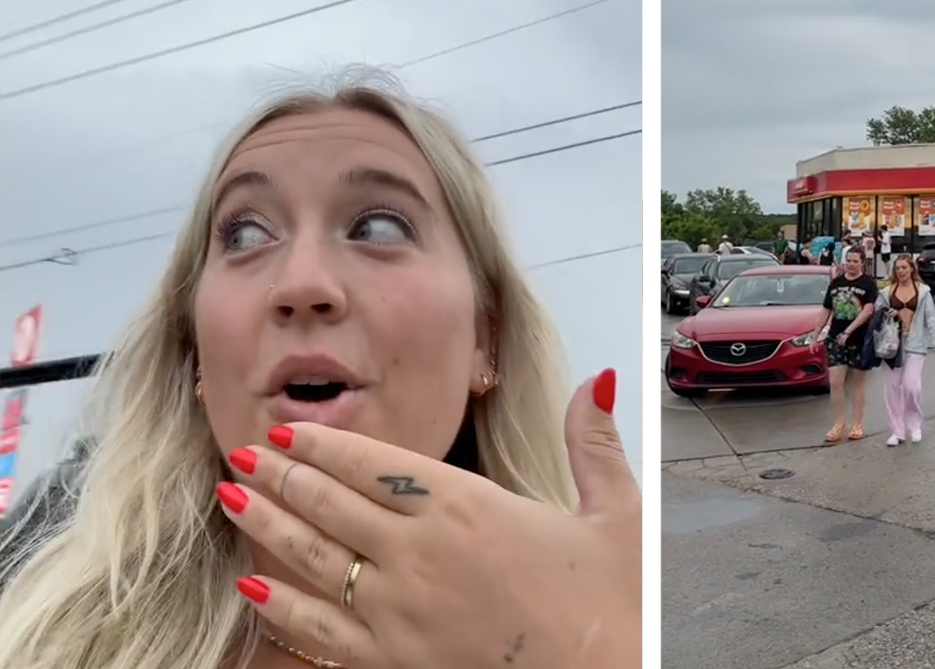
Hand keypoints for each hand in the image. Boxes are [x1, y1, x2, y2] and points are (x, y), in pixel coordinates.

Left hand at [218, 370, 640, 668]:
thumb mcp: (616, 514)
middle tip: (243, 454)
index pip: (374, 465)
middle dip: (281, 476)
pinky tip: (251, 588)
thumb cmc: (611, 608)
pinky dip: (279, 606)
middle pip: (329, 503)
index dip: (323, 445)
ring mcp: (399, 611)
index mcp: (470, 508)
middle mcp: (421, 554)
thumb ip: (594, 444)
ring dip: (266, 525)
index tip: (288, 430)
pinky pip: (317, 628)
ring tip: (231, 499)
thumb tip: (600, 380)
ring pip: (311, 557)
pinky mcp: (391, 660)